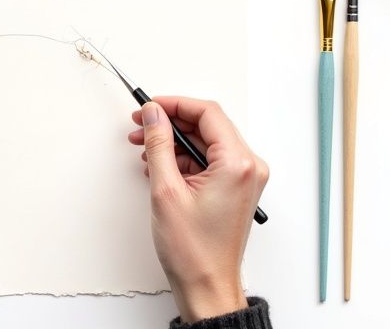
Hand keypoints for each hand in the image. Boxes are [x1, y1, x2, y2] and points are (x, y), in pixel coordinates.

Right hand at [129, 97, 267, 322]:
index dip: (174, 105)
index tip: (150, 107)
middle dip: (171, 123)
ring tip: (145, 149)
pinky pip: (210, 160)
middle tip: (141, 126)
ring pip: (206, 142)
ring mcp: (244, 178)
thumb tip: (153, 115)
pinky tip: (160, 166)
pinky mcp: (236, 188)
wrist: (207, 285)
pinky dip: (184, 159)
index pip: (208, 113)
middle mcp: (248, 167)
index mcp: (238, 164)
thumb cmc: (193, 250)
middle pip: (208, 125)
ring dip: (175, 142)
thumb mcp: (166, 190)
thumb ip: (159, 144)